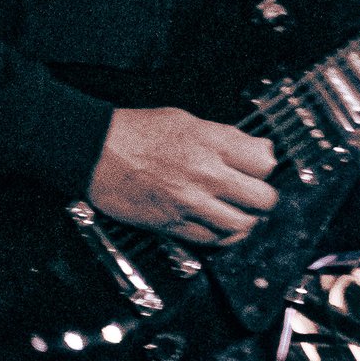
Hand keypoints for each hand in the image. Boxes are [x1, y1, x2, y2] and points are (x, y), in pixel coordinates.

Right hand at [91, 106, 276, 242]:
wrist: (94, 152)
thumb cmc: (134, 133)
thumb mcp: (184, 119)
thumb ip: (223, 136)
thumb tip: (256, 148)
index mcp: (210, 143)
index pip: (265, 162)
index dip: (265, 166)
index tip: (258, 168)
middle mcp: (206, 174)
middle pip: (262, 198)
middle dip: (263, 197)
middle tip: (255, 195)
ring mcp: (191, 203)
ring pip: (243, 225)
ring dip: (246, 220)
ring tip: (240, 213)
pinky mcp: (174, 225)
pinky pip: (213, 241)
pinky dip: (223, 236)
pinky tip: (221, 227)